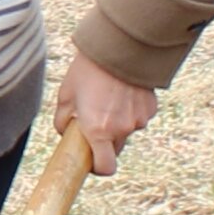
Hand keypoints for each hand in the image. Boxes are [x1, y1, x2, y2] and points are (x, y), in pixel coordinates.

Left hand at [53, 52, 159, 173]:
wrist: (118, 46)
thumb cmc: (87, 70)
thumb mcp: (66, 95)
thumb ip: (63, 121)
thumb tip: (65, 132)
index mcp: (98, 130)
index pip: (105, 167)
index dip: (98, 168)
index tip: (92, 161)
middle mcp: (121, 129)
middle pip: (116, 149)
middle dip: (106, 143)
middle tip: (95, 122)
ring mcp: (138, 119)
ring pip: (128, 131)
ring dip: (119, 123)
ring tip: (108, 98)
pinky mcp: (150, 107)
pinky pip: (139, 116)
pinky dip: (131, 110)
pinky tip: (123, 91)